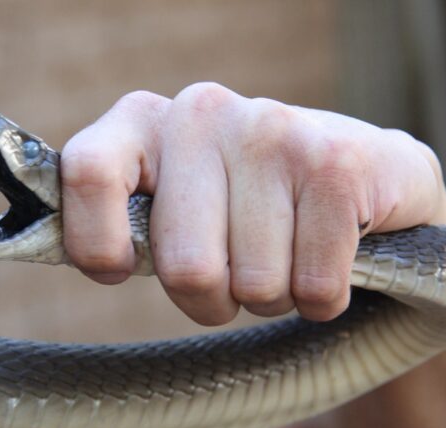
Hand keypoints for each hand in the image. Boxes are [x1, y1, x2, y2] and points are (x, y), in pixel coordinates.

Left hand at [60, 83, 445, 323]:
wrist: (365, 181)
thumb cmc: (247, 209)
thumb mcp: (173, 204)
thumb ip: (126, 223)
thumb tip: (80, 253)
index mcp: (142, 121)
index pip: (88, 175)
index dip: (99, 246)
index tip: (121, 267)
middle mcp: (202, 111)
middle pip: (186, 268)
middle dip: (212, 299)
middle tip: (234, 273)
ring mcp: (272, 130)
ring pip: (255, 287)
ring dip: (272, 297)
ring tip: (286, 253)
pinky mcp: (338, 162)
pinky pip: (315, 288)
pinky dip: (322, 299)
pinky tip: (328, 256)